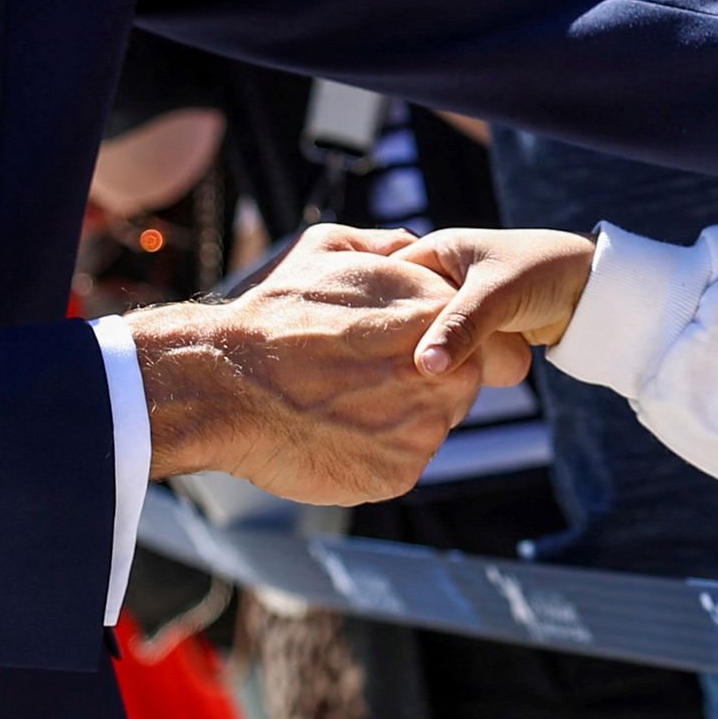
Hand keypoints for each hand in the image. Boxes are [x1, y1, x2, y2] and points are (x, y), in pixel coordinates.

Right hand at [127, 224, 479, 501]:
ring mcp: (426, 427)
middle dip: (426, 383)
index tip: (423, 350)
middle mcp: (446, 371)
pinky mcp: (401, 473)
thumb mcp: (330, 248)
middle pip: (461, 386)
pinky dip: (372, 453)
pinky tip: (332, 430)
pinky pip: (400, 462)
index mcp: (437, 312)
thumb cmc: (275, 314)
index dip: (460, 345)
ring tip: (339, 401)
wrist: (229, 384)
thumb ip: (387, 246)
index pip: (489, 339)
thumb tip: (410, 246)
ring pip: (429, 427)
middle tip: (366, 378)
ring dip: (397, 419)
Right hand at [391, 226, 601, 380]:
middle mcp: (441, 273)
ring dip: (422, 354)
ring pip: (424, 334)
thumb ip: (460, 328)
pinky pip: (448, 346)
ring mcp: (457, 302)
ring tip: (404, 384)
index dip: (372, 309)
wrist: (593, 290)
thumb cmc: (546, 273)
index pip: (385, 279)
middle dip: (396, 339)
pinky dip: (445, 361)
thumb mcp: (498, 297)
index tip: (361, 346)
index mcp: (437, 250)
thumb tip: (425, 366)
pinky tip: (434, 384)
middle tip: (382, 374)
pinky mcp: (474, 326)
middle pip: (401, 311)